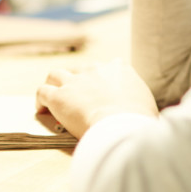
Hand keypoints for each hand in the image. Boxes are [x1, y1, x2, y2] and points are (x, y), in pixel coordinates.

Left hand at [35, 62, 158, 138]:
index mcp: (120, 69)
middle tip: (76, 97)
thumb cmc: (140, 122)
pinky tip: (42, 110)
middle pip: (81, 69)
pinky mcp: (59, 96)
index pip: (111, 66)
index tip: (103, 91)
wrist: (122, 125)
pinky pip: (43, 92)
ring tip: (52, 97)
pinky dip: (40, 100)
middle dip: (77, 81)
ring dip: (53, 84)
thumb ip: (143, 104)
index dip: (104, 79)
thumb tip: (148, 116)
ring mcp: (75, 81)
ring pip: (56, 74)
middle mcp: (95, 70)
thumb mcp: (150, 107)